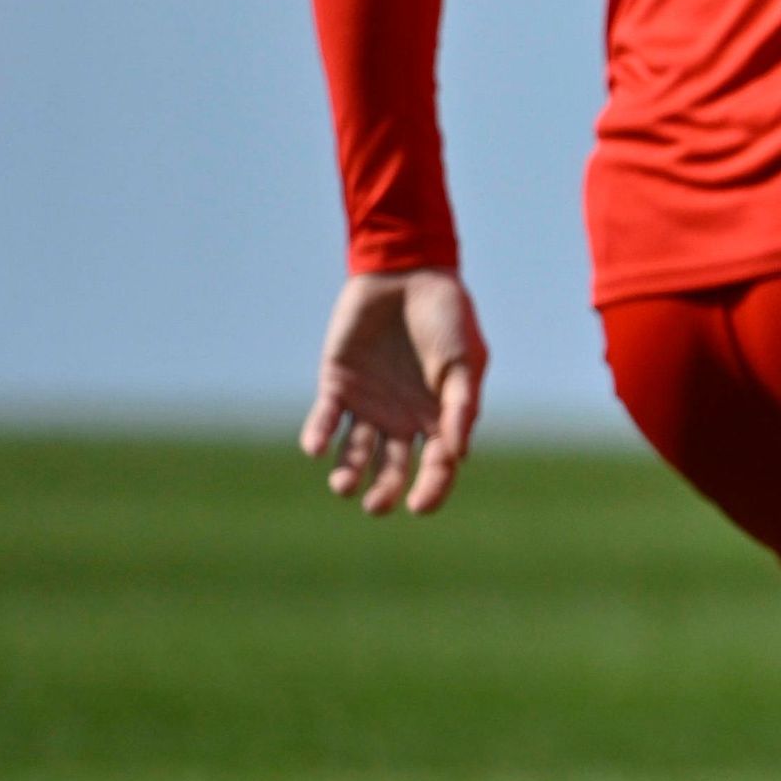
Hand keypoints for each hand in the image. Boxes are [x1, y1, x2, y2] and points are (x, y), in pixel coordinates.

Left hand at [303, 267, 485, 517]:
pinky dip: (319, 434)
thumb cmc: (447, 317)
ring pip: (356, 451)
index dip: (431, 487)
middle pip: (393, 466)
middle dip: (385, 490)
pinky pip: (326, 418)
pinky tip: (316, 448)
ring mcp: (370, 403)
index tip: (419, 506)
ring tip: (343, 487)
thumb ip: (461, 406)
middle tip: (376, 506)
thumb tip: (457, 455)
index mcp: (439, 415)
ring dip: (349, 472)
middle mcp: (403, 417)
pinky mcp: (338, 384)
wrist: (406, 275)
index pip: (437, 464)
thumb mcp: (463, 360)